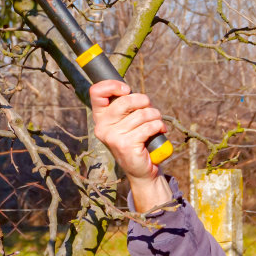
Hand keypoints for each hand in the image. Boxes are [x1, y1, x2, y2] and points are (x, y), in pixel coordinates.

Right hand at [90, 80, 171, 208]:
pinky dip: (158, 126)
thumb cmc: (136, 140)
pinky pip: (148, 127)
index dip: (112, 85)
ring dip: (155, 115)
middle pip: (125, 100)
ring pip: (141, 114)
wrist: (141, 170)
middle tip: (150, 108)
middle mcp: (102, 127)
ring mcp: (113, 137)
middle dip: (144, 101)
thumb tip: (130, 91)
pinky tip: (160, 131)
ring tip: (158, 122)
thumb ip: (125, 106)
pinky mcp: (126, 145)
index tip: (126, 89)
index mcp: (100, 117)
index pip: (96, 92)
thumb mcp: (127, 121)